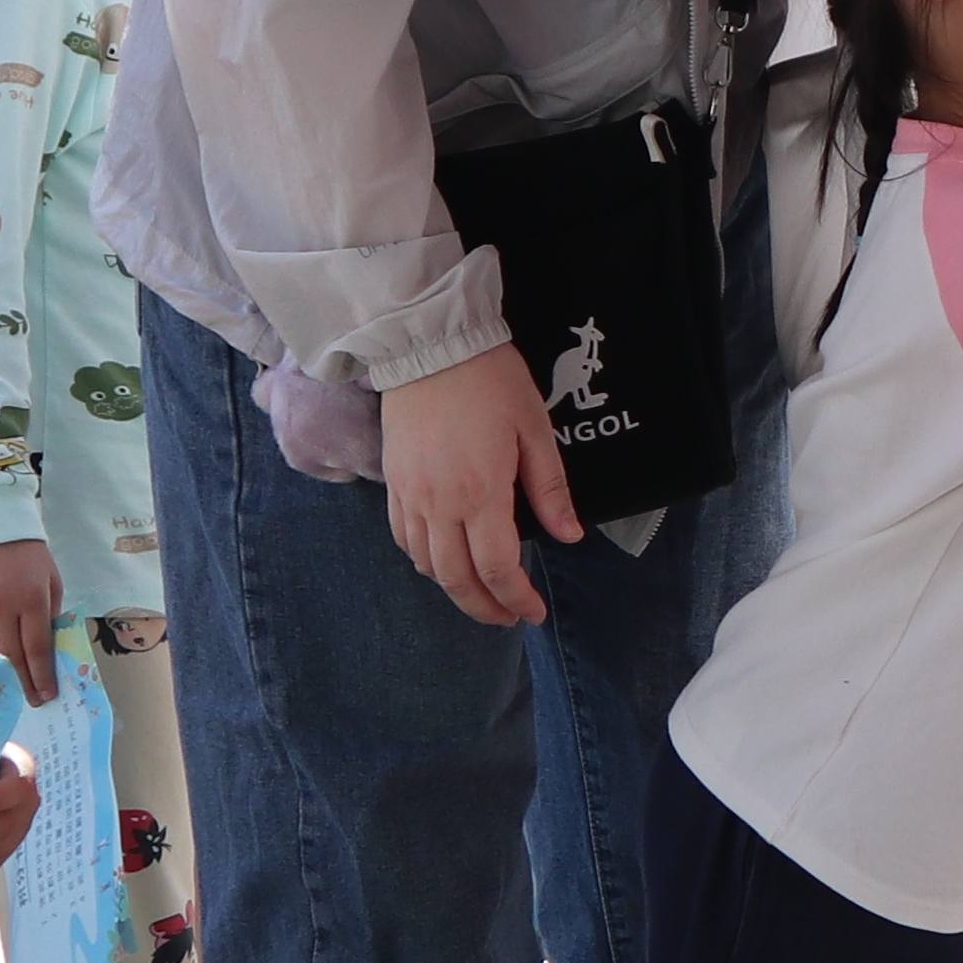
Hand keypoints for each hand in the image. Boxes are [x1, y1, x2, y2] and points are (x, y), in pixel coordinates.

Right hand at [0, 542, 64, 700]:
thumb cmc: (27, 555)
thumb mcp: (51, 581)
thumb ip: (50, 614)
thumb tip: (48, 649)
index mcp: (31, 600)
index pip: (37, 648)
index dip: (42, 676)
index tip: (47, 694)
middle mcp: (2, 607)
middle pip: (13, 656)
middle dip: (24, 683)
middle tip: (31, 701)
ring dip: (1, 677)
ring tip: (10, 692)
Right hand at [382, 342, 575, 625]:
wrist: (431, 345)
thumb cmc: (492, 382)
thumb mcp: (535, 431)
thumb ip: (550, 490)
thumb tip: (569, 536)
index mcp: (481, 493)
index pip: (499, 568)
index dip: (517, 599)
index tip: (534, 612)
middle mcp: (440, 504)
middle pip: (457, 579)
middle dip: (485, 608)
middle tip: (508, 617)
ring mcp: (410, 495)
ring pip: (426, 565)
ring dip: (454, 588)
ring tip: (481, 594)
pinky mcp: (392, 482)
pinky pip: (404, 538)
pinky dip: (424, 561)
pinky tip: (444, 561)